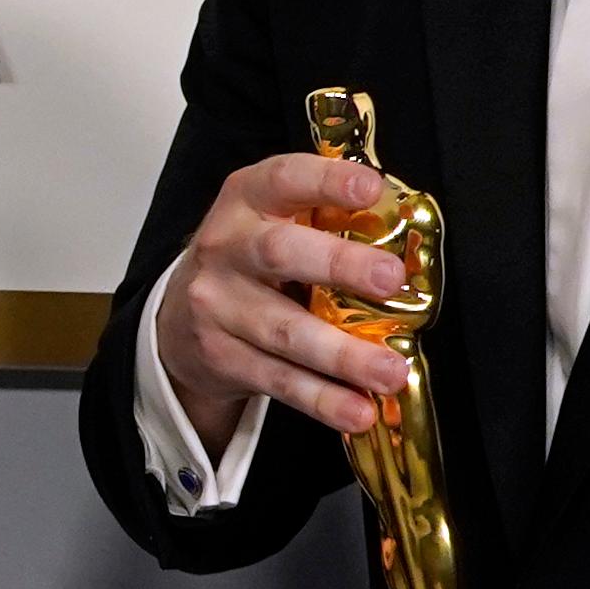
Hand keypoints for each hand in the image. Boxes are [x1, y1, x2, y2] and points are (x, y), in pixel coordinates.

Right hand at [154, 151, 428, 448]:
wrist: (179, 319)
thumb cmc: (252, 261)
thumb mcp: (274, 220)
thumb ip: (327, 220)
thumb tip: (410, 233)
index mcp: (247, 200)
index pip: (285, 178)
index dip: (327, 180)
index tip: (371, 188)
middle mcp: (226, 247)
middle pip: (279, 253)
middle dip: (338, 265)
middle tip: (390, 280)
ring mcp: (217, 305)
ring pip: (283, 330)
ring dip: (341, 354)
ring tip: (390, 371)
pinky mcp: (221, 356)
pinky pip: (278, 380)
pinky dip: (321, 399)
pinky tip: (356, 410)